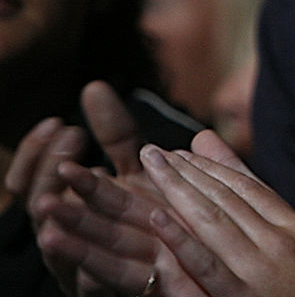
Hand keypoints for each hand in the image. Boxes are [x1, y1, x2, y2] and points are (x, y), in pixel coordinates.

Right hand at [6, 81, 163, 295]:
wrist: (193, 264)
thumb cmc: (157, 214)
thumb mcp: (138, 170)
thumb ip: (116, 135)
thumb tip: (93, 85)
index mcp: (72, 205)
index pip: (35, 179)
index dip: (37, 152)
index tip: (57, 122)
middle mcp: (69, 235)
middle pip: (40, 207)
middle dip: (47, 176)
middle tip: (72, 140)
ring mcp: (81, 264)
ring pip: (57, 242)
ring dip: (54, 219)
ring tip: (50, 202)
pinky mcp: (103, 288)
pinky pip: (87, 276)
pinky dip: (77, 257)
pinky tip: (70, 241)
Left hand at [141, 131, 294, 296]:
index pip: (255, 189)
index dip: (222, 167)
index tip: (195, 149)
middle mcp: (281, 244)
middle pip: (227, 197)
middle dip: (189, 171)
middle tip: (156, 152)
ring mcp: (261, 270)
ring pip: (212, 219)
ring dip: (178, 189)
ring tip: (150, 166)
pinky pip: (205, 264)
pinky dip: (180, 239)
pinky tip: (157, 216)